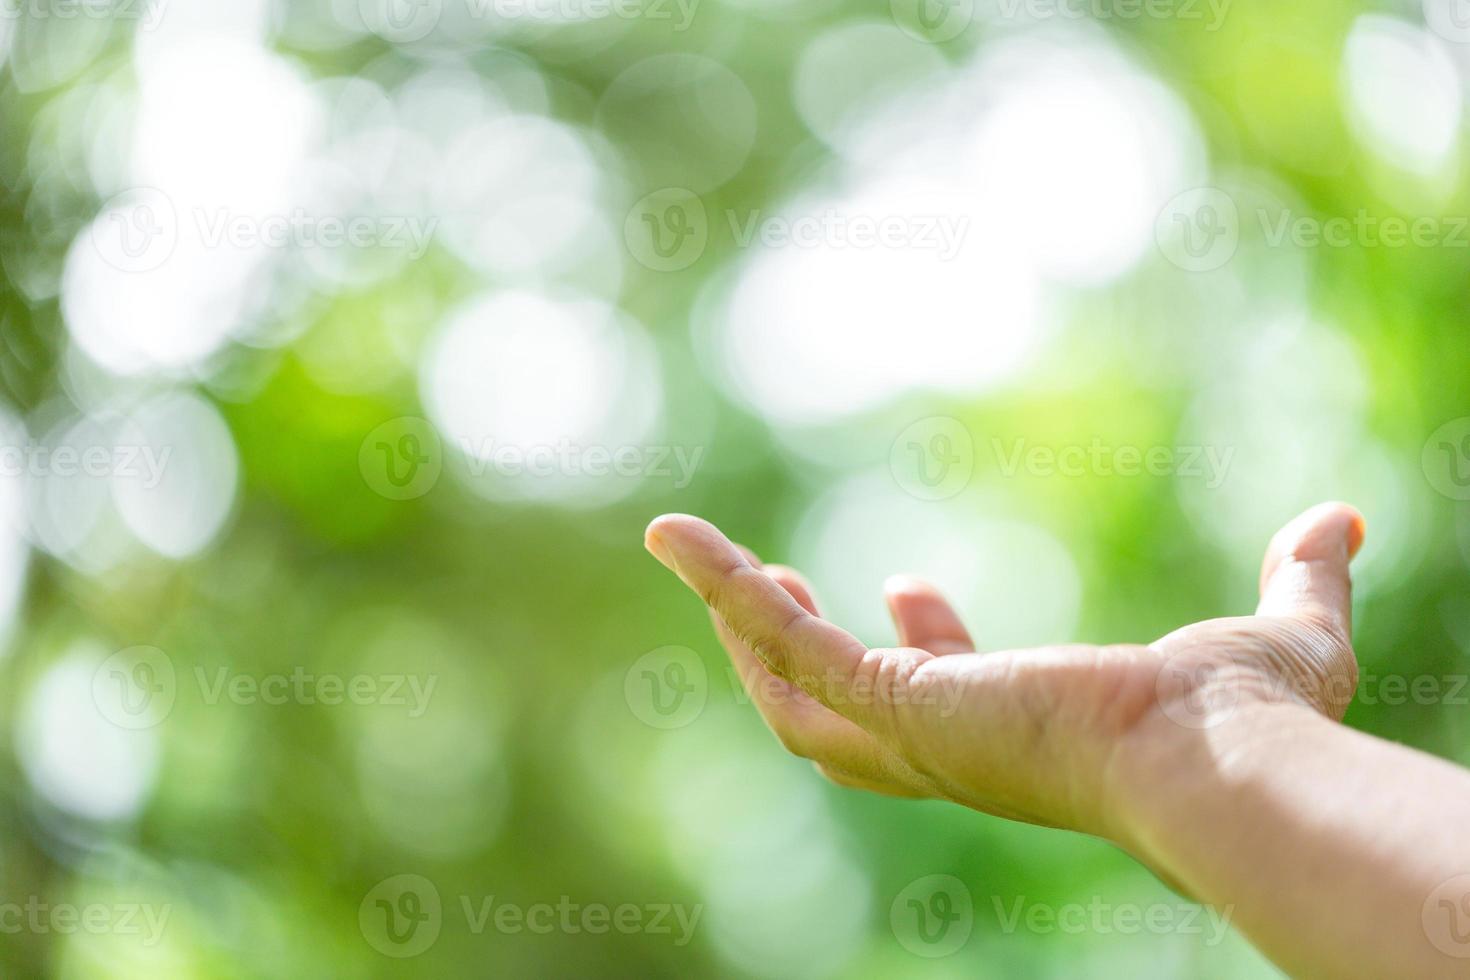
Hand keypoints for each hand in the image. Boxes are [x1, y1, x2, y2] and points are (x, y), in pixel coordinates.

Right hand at [643, 502, 1364, 845]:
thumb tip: (1344, 515)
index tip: (910, 587)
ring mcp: (913, 737)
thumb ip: (1300, 573)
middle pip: (836, 721)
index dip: (922, 643)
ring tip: (690, 553)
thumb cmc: (1255, 719)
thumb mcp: (1280, 629)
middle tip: (779, 582)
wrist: (1226, 759)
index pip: (943, 701)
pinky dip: (722, 589)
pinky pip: (782, 642)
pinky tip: (675, 535)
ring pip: (787, 691)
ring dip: (738, 624)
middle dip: (797, 651)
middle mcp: (956, 752)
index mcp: (1021, 737)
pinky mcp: (890, 707)